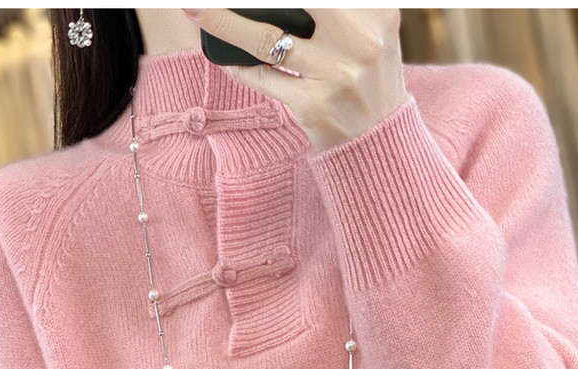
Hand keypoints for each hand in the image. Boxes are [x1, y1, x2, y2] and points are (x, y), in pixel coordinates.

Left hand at [181, 9, 407, 150]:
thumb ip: (340, 10)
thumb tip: (273, 4)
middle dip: (243, 2)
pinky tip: (226, 58)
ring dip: (223, 23)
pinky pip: (265, 78)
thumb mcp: (371, 32)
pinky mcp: (316, 105)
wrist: (381, 144)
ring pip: (265, 38)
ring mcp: (337, 74)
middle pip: (287, 2)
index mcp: (376, 11)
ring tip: (196, 10)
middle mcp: (360, 39)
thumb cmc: (368, 80)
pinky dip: (241, 66)